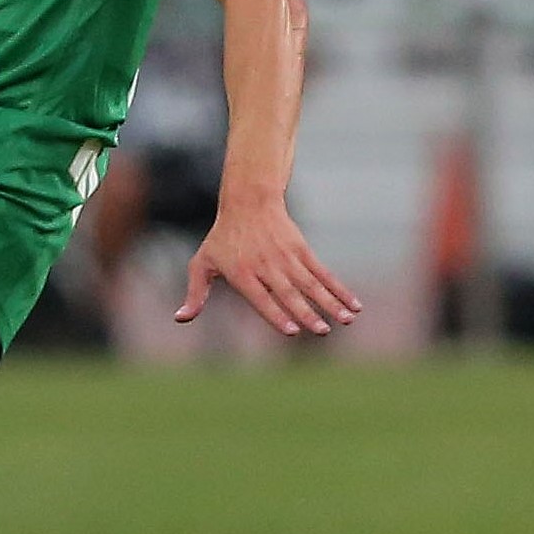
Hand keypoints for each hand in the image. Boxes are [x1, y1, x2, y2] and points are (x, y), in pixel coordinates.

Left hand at [178, 193, 362, 337]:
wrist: (248, 202)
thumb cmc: (222, 238)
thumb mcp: (202, 263)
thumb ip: (195, 293)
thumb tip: (180, 319)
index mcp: (241, 273)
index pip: (261, 298)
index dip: (276, 314)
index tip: (292, 332)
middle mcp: (265, 266)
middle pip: (289, 292)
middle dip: (307, 313)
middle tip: (322, 331)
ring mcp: (286, 257)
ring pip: (311, 284)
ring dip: (330, 303)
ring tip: (346, 320)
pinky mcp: (302, 250)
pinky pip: (323, 272)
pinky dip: (339, 289)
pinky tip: (354, 305)